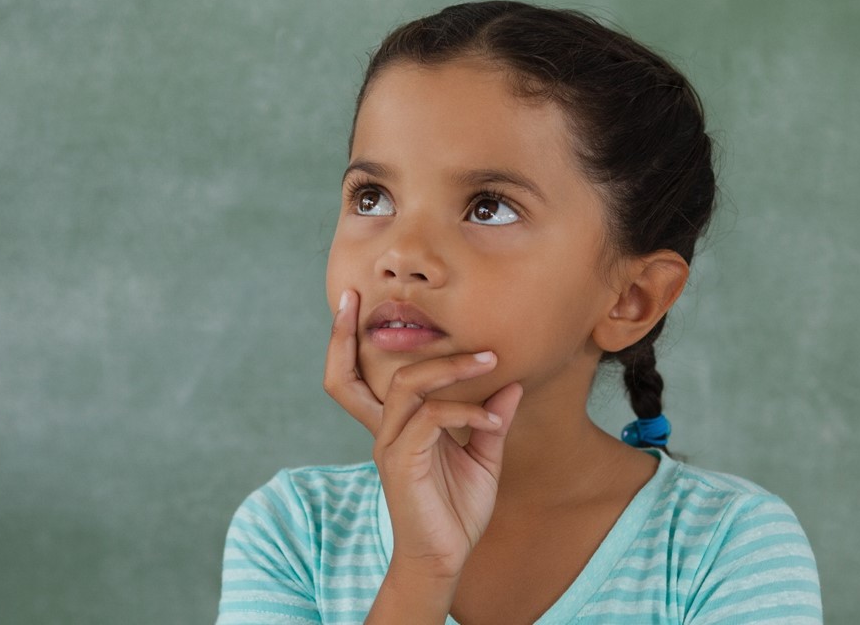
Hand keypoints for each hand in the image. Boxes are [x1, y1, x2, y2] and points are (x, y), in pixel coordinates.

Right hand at [324, 289, 523, 578]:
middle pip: (364, 371)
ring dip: (449, 366)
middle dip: (356, 335)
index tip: (352, 299)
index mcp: (397, 424)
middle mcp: (385, 430)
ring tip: (487, 360)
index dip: (347, 339)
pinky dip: (466, 410)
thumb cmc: (457, 510)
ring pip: (406, 386)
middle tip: (373, 302)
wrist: (446, 558)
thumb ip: (491, 418)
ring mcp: (390, 445)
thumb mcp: (483, 457)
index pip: (362, 374)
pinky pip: (432, 419)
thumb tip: (512, 382)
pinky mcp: (402, 463)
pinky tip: (491, 416)